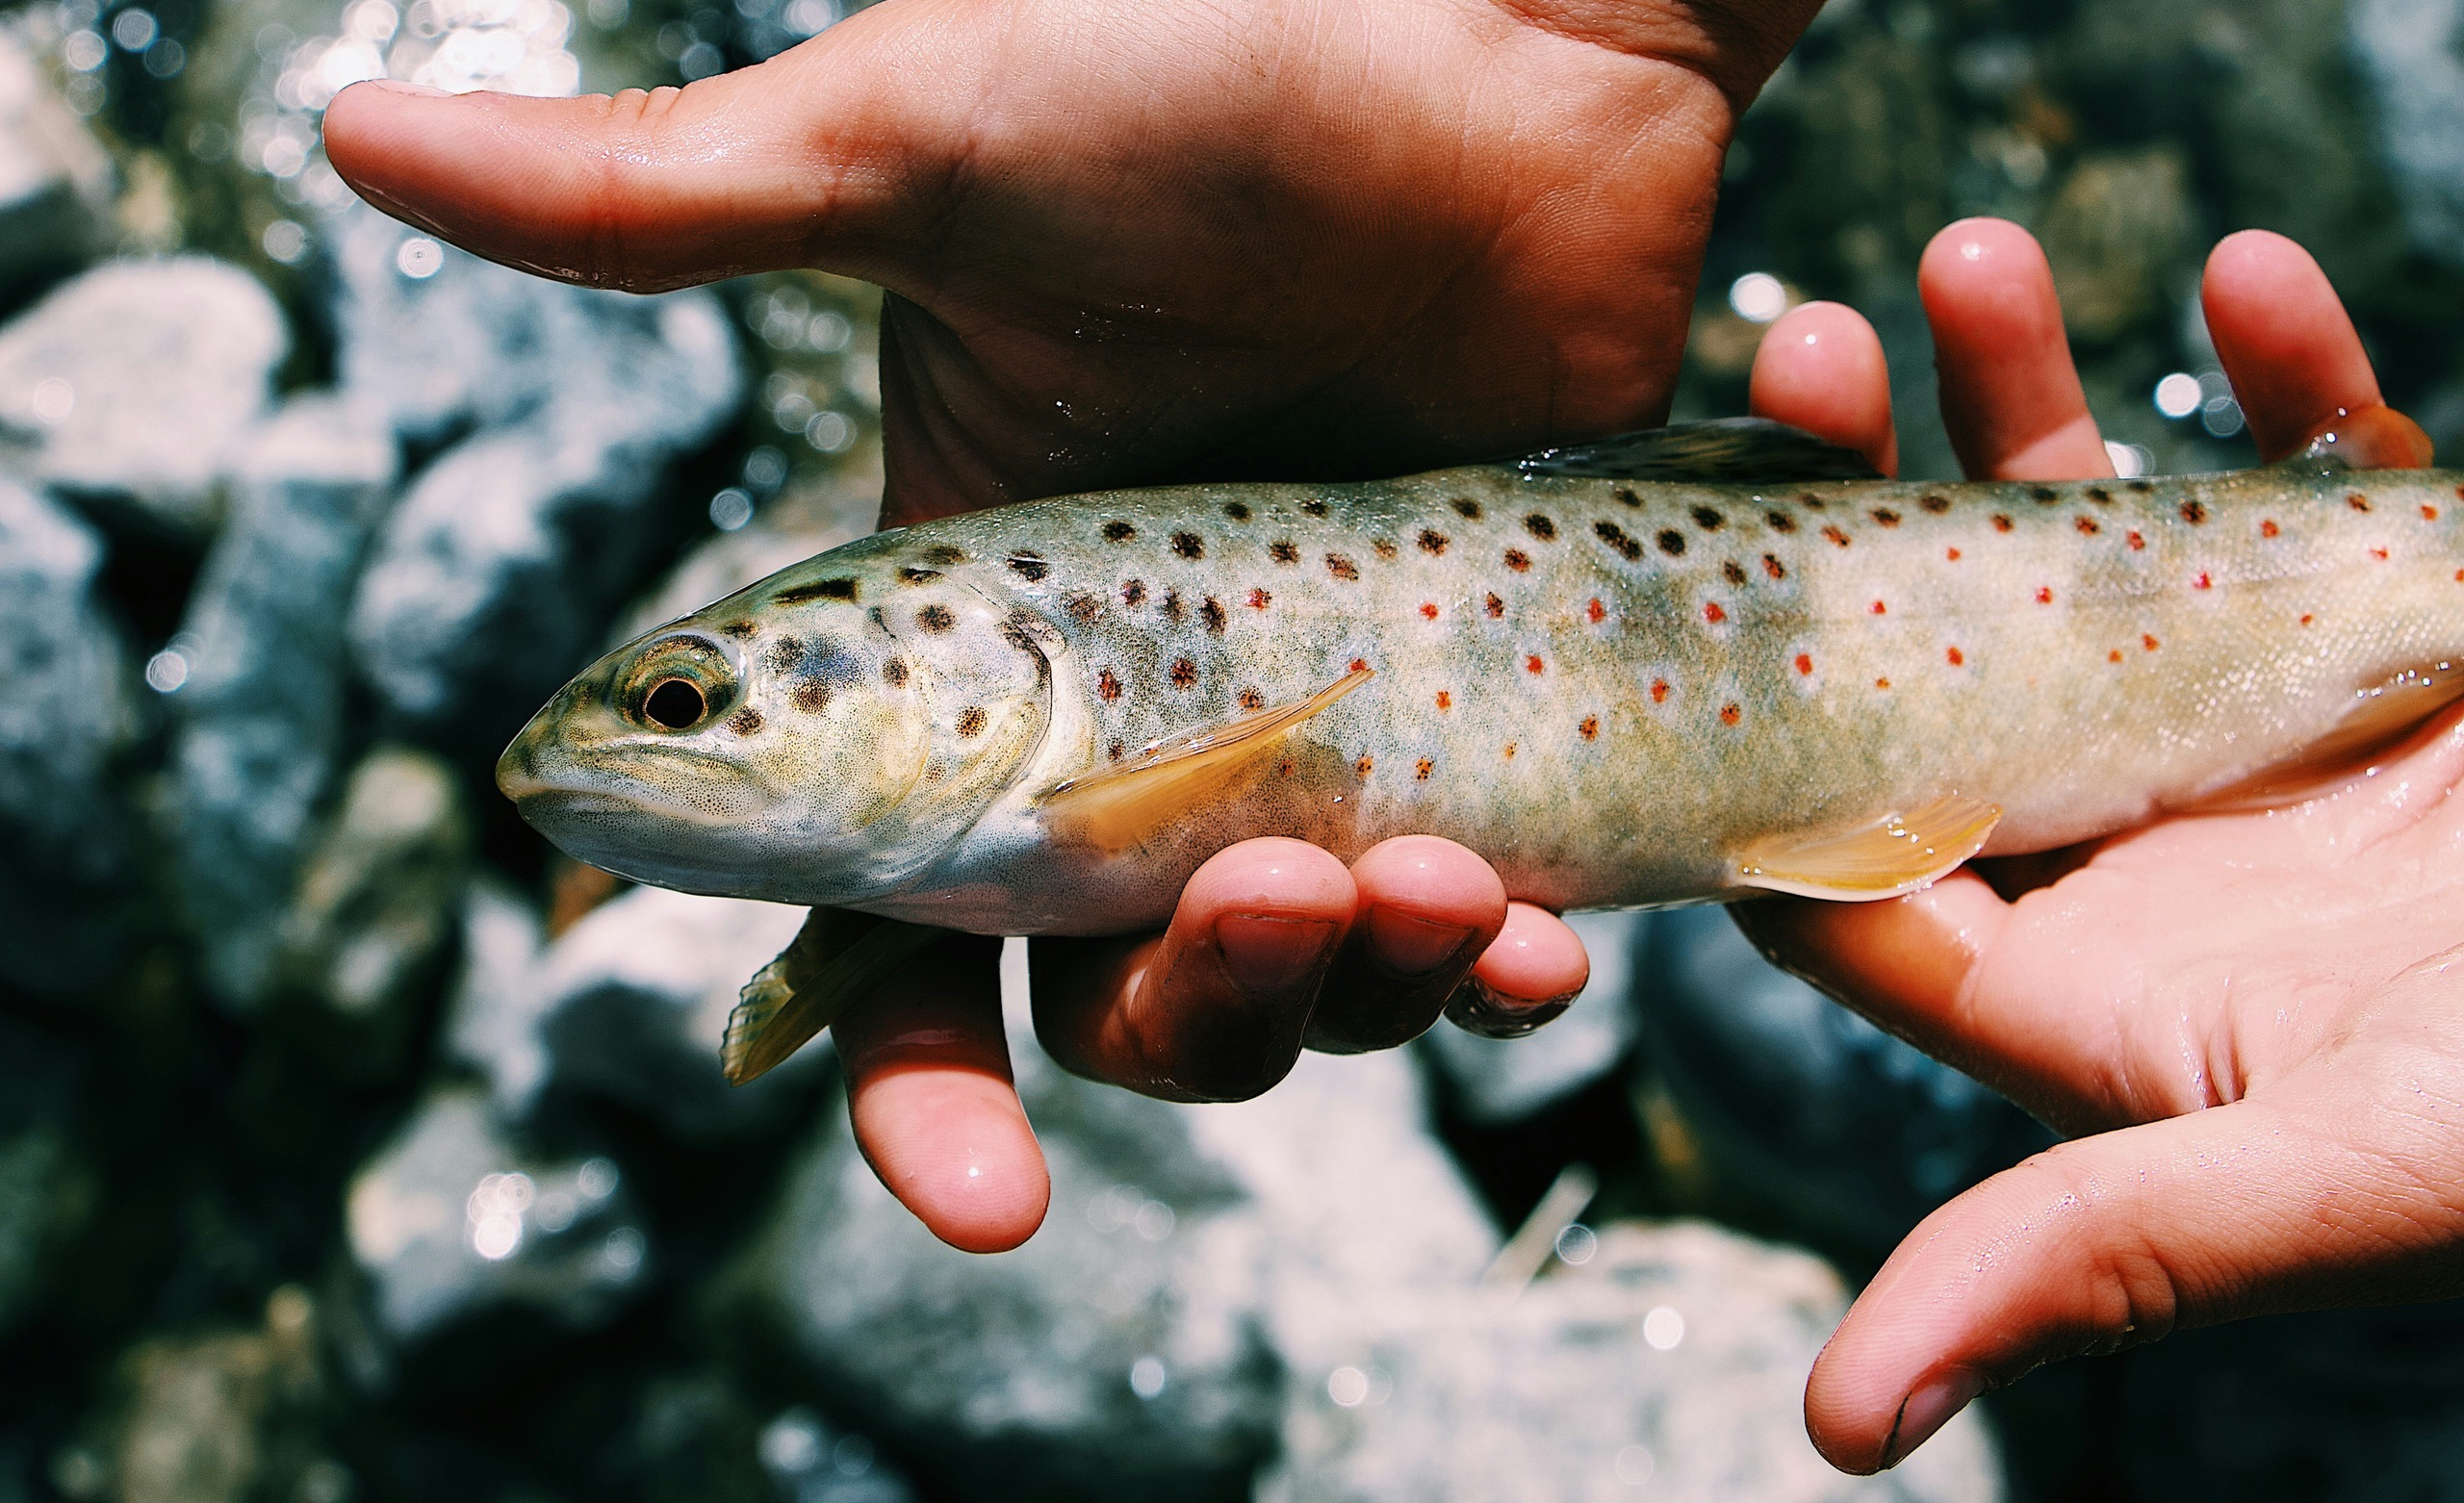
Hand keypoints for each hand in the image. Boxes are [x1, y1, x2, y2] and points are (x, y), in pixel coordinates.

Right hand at [326, 0, 1825, 1249]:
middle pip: (1112, 993)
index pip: (901, 925)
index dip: (922, 1082)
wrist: (1502, 17)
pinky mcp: (1477, 689)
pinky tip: (1542, 933)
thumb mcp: (918, 143)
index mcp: (967, 637)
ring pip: (1303, 976)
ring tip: (1437, 892)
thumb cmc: (1207, 56)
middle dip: (1185, 1021)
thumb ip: (662, 203)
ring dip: (1355, 993)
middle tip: (1264, 908)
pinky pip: (1479, 905)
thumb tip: (341, 137)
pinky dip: (1504, 956)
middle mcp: (1128, 707)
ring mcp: (1314, 712)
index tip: (984, 1191)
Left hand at [1734, 220, 2463, 1471]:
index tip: (1676, 590)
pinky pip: (2327, 474)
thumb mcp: (2333, 1175)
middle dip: (1865, 503)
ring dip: (2036, 402)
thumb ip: (2090, 1252)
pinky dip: (2297, 376)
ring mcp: (2261, 721)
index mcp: (2080, 977)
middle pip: (1941, 656)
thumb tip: (1835, 1423)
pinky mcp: (2403, 624)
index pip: (1850, 855)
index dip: (1751, 733)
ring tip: (1957, 266)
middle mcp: (2141, 838)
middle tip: (1785, 355)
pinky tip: (2247, 275)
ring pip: (2104, 538)